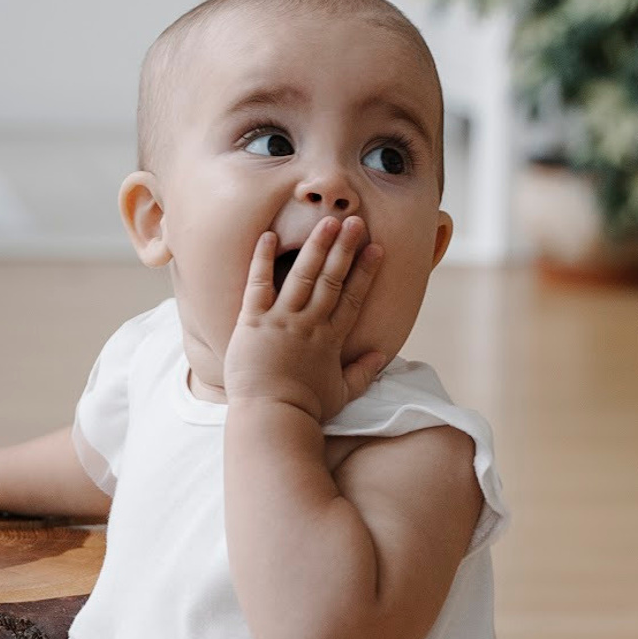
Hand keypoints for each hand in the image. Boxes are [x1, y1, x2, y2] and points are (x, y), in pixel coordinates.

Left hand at [222, 213, 384, 426]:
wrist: (272, 418)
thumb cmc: (305, 410)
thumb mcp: (342, 393)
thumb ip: (364, 373)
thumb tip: (383, 356)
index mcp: (331, 339)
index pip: (352, 298)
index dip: (365, 272)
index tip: (376, 248)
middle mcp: (309, 324)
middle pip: (332, 279)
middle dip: (345, 248)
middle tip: (356, 221)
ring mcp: (282, 320)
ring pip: (303, 275)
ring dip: (316, 246)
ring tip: (328, 221)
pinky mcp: (254, 322)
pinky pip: (259, 284)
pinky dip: (263, 259)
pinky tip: (268, 236)